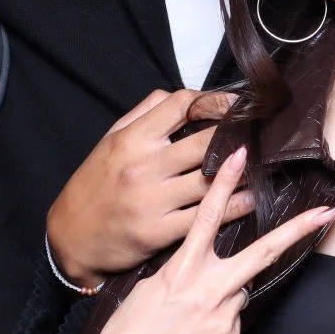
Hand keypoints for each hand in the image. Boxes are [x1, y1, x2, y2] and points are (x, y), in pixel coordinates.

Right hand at [48, 89, 246, 288]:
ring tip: (266, 162)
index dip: (216, 101)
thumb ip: (145, 114)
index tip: (238, 104)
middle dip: (237, 135)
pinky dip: (234, 206)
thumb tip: (182, 95)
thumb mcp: (110, 140)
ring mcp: (151, 201)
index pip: (182, 106)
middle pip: (205, 142)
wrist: (68, 237)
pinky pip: (205, 216)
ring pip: (210, 180)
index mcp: (132, 139)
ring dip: (243, 171)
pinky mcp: (157, 233)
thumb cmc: (94, 184)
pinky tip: (252, 197)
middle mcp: (143, 167)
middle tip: (262, 132)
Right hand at [75, 147, 334, 333]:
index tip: (241, 155)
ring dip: (225, 293)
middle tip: (329, 212)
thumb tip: (204, 265)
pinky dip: (218, 321)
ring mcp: (225, 318)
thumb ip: (182, 271)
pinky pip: (232, 319)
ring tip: (189, 319)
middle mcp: (209, 292)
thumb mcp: (147, 290)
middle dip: (299, 230)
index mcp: (181, 272)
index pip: (208, 218)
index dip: (225, 184)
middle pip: (263, 252)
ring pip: (240, 289)